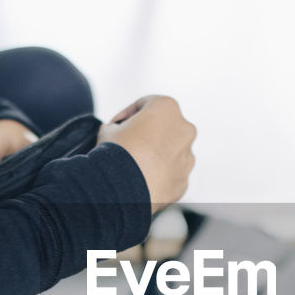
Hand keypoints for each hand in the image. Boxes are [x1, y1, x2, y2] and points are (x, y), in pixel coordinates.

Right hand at [97, 95, 195, 212]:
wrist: (124, 189)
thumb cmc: (117, 153)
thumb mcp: (107, 130)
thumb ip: (116, 127)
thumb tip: (115, 131)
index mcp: (168, 108)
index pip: (145, 105)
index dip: (126, 115)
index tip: (114, 126)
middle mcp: (184, 129)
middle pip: (162, 128)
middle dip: (145, 135)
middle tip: (126, 145)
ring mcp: (187, 156)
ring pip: (169, 152)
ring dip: (154, 156)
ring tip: (133, 165)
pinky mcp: (184, 180)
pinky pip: (170, 174)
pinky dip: (158, 176)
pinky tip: (140, 180)